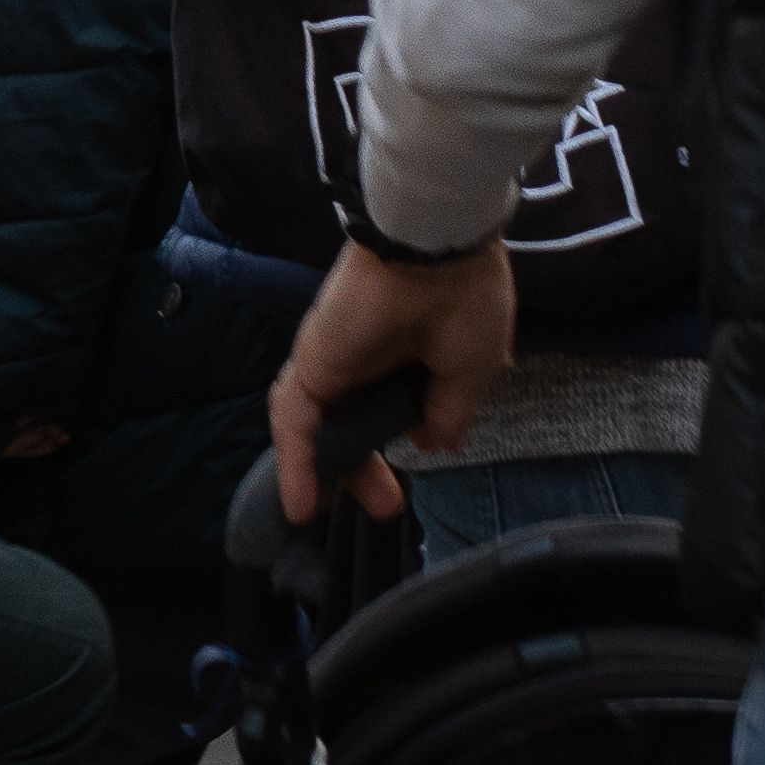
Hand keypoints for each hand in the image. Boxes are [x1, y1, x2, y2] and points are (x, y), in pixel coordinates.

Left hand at [270, 239, 519, 524]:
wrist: (437, 249)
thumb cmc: (466, 302)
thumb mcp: (471, 372)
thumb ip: (446, 413)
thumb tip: (429, 444)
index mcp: (411, 358)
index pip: (390, 413)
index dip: (395, 450)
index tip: (404, 488)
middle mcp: (368, 359)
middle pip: (350, 423)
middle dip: (360, 470)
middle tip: (385, 505)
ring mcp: (335, 359)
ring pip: (317, 425)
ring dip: (324, 472)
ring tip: (322, 515)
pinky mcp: (311, 361)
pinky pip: (294, 418)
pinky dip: (294, 462)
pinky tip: (300, 506)